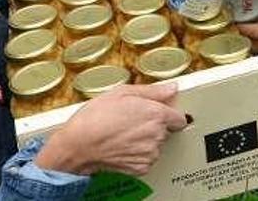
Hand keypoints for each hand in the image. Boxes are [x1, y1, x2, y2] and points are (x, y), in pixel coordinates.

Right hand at [35, 83, 186, 175]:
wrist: (78, 145)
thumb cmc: (95, 117)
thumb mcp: (122, 93)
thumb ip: (152, 91)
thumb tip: (171, 88)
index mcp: (156, 114)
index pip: (179, 117)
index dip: (169, 114)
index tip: (160, 113)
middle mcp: (157, 134)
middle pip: (165, 130)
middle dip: (153, 125)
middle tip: (132, 120)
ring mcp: (150, 153)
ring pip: (156, 145)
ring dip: (145, 140)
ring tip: (124, 133)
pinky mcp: (142, 167)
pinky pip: (146, 159)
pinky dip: (138, 154)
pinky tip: (123, 146)